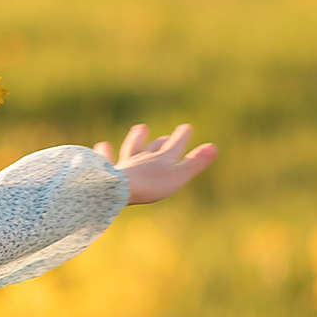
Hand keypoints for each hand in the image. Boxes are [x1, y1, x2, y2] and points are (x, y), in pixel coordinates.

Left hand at [94, 124, 216, 205]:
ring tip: (140, 128)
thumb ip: (195, 162)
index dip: (181, 137)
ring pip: (132, 148)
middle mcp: (143, 159)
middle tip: (164, 137)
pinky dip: (104, 152)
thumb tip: (214, 147)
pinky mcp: (108, 173)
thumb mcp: (178, 175)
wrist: (118, 189)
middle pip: (154, 148)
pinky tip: (102, 145)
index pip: (174, 146)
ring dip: (137, 139)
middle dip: (161, 142)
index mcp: (162, 160)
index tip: (186, 127)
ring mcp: (125, 165)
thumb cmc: (150, 185)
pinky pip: (106, 160)